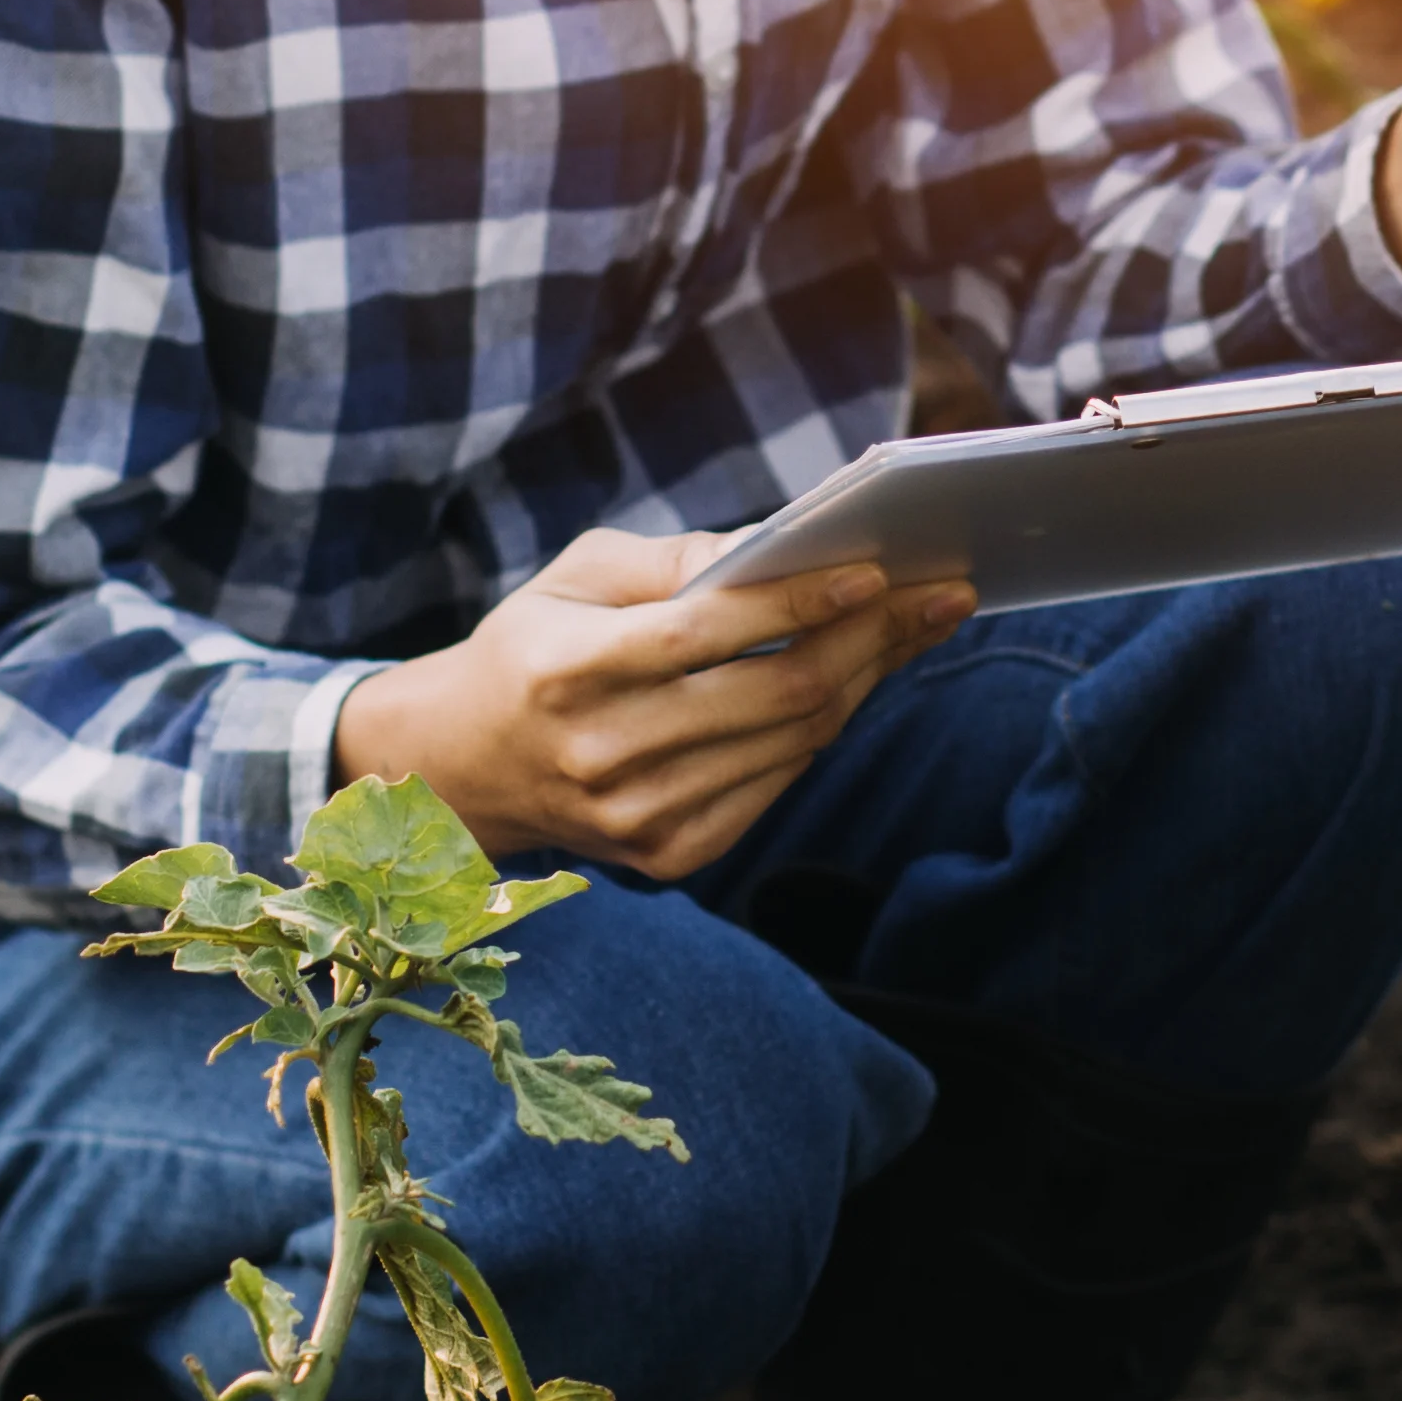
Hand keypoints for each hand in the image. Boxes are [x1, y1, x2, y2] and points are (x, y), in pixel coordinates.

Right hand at [331, 529, 974, 876]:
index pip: (705, 633)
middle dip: (870, 637)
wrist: (465, 768)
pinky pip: (777, 784)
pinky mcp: (669, 855)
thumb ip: (678, 559)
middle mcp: (603, 753)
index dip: (798, 600)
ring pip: (793, 741)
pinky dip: (823, 729)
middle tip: (936, 594)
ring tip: (912, 628)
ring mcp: (638, 818)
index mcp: (569, 670)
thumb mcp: (578, 576)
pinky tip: (853, 682)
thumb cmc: (535, 647)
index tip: (876, 569)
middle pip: (774, 694)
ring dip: (866, 679)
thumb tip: (787, 545)